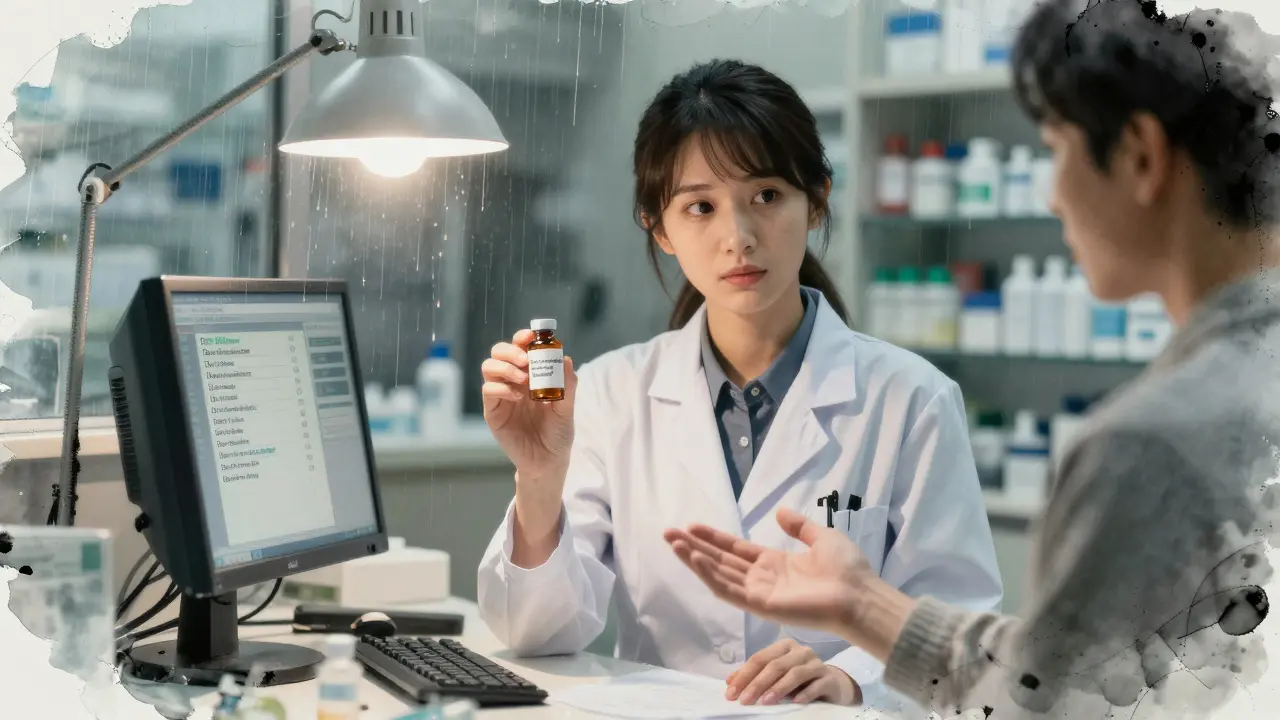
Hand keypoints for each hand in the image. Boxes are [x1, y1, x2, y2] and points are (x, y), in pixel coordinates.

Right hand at [481, 328, 577, 485]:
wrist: (548, 460)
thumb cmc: (558, 432)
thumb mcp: (567, 407)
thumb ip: (567, 385)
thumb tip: (565, 358)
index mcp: (531, 374)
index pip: (521, 347)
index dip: (522, 337)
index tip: (531, 336)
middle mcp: (513, 380)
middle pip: (499, 352)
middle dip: (510, 350)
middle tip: (525, 360)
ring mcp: (501, 395)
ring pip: (489, 367)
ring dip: (505, 367)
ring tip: (524, 381)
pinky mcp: (493, 411)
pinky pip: (488, 391)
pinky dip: (502, 388)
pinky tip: (518, 397)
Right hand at [664, 507, 875, 639]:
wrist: (858, 595)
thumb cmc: (846, 569)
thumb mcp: (821, 537)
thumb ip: (799, 526)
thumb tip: (780, 512)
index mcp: (775, 563)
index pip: (736, 550)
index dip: (714, 538)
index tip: (692, 526)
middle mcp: (762, 578)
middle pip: (721, 561)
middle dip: (695, 547)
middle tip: (669, 532)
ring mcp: (759, 593)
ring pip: (719, 575)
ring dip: (695, 560)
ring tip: (674, 543)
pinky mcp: (760, 605)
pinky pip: (729, 590)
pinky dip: (710, 575)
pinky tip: (695, 559)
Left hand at [726, 639, 858, 705]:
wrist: (832, 684)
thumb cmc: (799, 679)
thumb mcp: (776, 676)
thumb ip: (754, 675)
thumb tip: (730, 681)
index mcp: (784, 646)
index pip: (760, 658)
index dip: (744, 675)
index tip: (731, 692)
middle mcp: (800, 651)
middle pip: (775, 665)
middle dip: (757, 683)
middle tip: (744, 700)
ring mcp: (816, 663)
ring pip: (795, 673)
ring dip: (778, 688)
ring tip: (765, 702)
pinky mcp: (829, 678)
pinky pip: (816, 684)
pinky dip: (805, 693)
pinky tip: (795, 702)